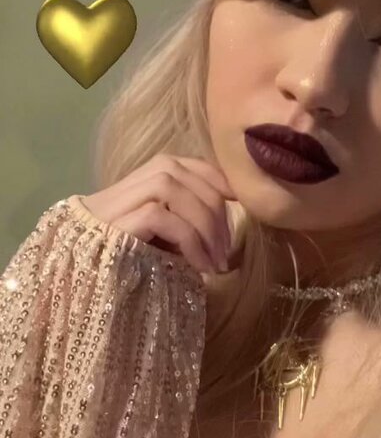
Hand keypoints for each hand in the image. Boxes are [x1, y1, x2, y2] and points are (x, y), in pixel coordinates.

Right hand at [81, 153, 237, 274]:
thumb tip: (229, 228)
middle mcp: (139, 178)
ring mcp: (125, 197)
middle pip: (188, 176)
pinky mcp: (117, 219)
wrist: (83, 272)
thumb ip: (191, 220)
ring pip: (174, 189)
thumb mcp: (168, 235)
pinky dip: (189, 241)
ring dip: (204, 226)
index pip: (195, 165)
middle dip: (217, 214)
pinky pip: (162, 217)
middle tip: (227, 253)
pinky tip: (199, 267)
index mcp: (152, 175)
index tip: (241, 206)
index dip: (221, 182)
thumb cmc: (131, 254)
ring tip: (215, 262)